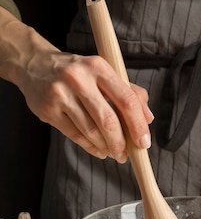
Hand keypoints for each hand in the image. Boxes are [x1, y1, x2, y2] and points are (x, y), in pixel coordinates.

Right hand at [0, 9, 152, 161]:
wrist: (35, 65)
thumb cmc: (78, 72)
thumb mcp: (104, 72)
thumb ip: (130, 92)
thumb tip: (148, 118)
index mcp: (98, 67)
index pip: (126, 99)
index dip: (138, 124)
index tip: (144, 142)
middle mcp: (79, 79)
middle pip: (107, 120)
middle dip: (121, 142)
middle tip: (127, 153)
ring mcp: (61, 94)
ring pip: (90, 131)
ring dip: (106, 147)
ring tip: (114, 152)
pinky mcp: (48, 110)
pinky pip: (75, 135)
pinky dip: (90, 147)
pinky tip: (99, 150)